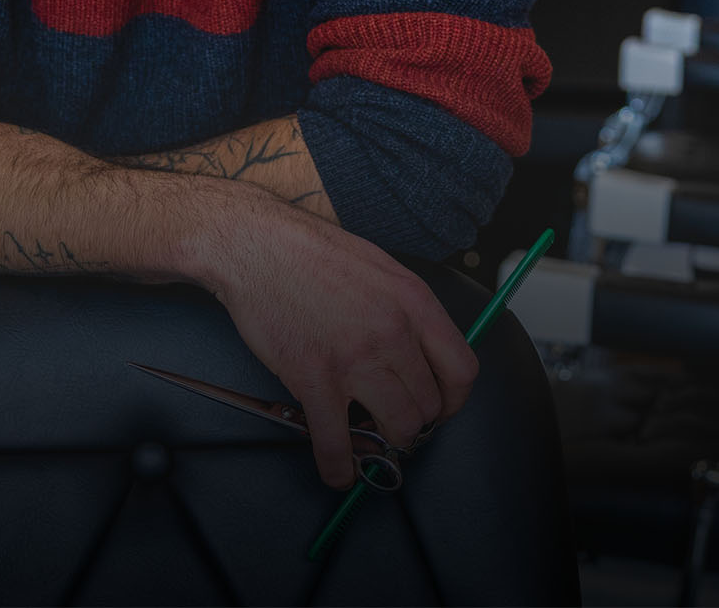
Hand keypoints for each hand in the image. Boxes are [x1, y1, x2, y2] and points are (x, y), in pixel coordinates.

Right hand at [184, 188, 479, 488]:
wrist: (257, 245)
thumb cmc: (313, 252)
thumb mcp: (380, 267)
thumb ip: (405, 308)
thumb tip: (420, 348)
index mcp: (414, 302)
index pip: (462, 370)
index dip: (453, 401)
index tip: (439, 409)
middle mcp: (393, 332)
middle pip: (428, 405)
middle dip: (414, 422)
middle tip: (394, 422)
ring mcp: (355, 357)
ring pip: (396, 427)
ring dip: (384, 443)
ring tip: (370, 440)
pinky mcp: (314, 378)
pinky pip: (337, 441)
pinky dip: (339, 468)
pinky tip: (337, 473)